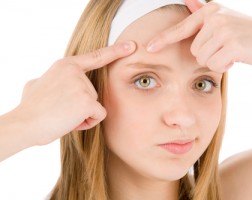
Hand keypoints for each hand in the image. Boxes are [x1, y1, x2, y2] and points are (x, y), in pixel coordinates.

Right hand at [15, 41, 135, 145]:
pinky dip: (88, 123)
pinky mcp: (88, 102)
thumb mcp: (38, 83)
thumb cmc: (30, 108)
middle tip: (61, 110)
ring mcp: (83, 86)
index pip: (95, 56)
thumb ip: (54, 79)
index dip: (115, 51)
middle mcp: (76, 73)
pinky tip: (71, 122)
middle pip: (94, 93)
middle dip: (82, 105)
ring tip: (63, 116)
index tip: (131, 46)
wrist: (24, 123)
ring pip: (96, 105)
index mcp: (66, 66)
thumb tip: (50, 81)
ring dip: (83, 115)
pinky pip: (99, 115)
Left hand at [147, 0, 251, 72]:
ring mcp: (224, 29)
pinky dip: (224, 66)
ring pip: (202, 59)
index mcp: (211, 11)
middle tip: (226, 49)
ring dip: (216, 61)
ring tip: (232, 52)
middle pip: (193, 50)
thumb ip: (204, 12)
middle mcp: (215, 17)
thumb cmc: (249, 34)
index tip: (149, 48)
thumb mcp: (226, 19)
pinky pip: (214, 65)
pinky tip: (237, 58)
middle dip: (208, 55)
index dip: (163, 40)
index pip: (181, 28)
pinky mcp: (233, 44)